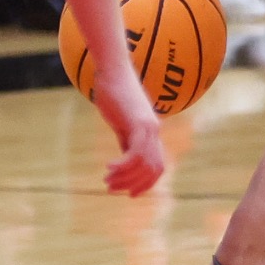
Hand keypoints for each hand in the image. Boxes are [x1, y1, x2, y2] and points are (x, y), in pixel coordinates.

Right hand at [91, 66, 165, 195]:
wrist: (113, 70)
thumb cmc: (114, 93)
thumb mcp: (121, 122)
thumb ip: (126, 139)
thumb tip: (125, 159)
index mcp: (151, 133)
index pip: (157, 166)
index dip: (146, 184)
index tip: (130, 194)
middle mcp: (154, 132)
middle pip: (153, 169)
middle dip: (134, 184)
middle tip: (111, 188)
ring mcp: (148, 127)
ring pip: (144, 164)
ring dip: (125, 177)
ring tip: (107, 181)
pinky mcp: (138, 123)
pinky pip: (135, 153)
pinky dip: (123, 165)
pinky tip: (108, 168)